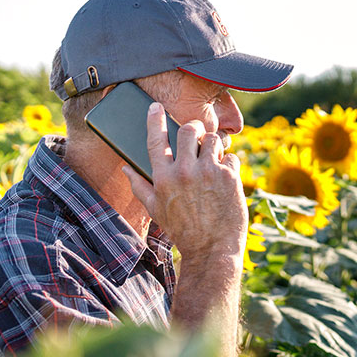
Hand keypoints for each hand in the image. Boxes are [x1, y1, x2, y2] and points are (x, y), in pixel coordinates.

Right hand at [122, 102, 247, 273]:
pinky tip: (224, 177)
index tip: (155, 107)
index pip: (155, 140)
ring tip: (211, 158)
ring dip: (212, 145)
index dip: (154, 120)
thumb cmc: (182, 230)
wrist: (212, 249)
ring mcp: (209, 173)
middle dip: (193, 129)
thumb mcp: (156, 210)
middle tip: (196, 135)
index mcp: (163, 178)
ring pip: (212, 139)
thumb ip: (140, 186)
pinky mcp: (230, 177)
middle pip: (189, 130)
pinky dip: (228, 163)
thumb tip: (126, 168)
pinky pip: (230, 156)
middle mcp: (185, 172)